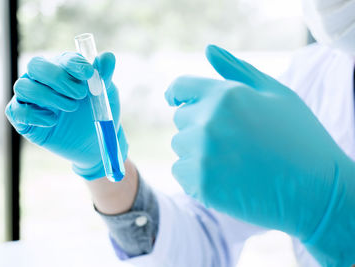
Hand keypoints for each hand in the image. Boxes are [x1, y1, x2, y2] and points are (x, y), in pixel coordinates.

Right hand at [5, 52, 127, 179]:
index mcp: (63, 69)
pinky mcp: (23, 119)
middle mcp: (43, 79)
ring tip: (71, 108)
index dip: (74, 64)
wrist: (92, 143)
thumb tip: (108, 57)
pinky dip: (33, 114)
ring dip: (47, 96)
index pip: (62, 58)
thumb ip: (104, 76)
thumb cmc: (96, 113)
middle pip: (36, 65)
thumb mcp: (105, 95)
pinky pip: (16, 111)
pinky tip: (53, 120)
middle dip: (57, 77)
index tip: (89, 74)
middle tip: (80, 94)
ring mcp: (30, 98)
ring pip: (23, 86)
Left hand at [165, 44, 354, 265]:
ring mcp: (202, 155)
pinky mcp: (200, 184)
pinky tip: (225, 178)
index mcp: (225, 95)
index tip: (176, 100)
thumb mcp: (276, 93)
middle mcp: (208, 122)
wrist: (315, 190)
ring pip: (180, 146)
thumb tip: (208, 50)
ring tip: (232, 160)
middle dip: (199, 124)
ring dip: (197, 151)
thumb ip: (237, 69)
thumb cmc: (298, 137)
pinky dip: (196, 175)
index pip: (180, 87)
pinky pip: (181, 172)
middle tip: (232, 139)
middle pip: (181, 118)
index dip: (177, 93)